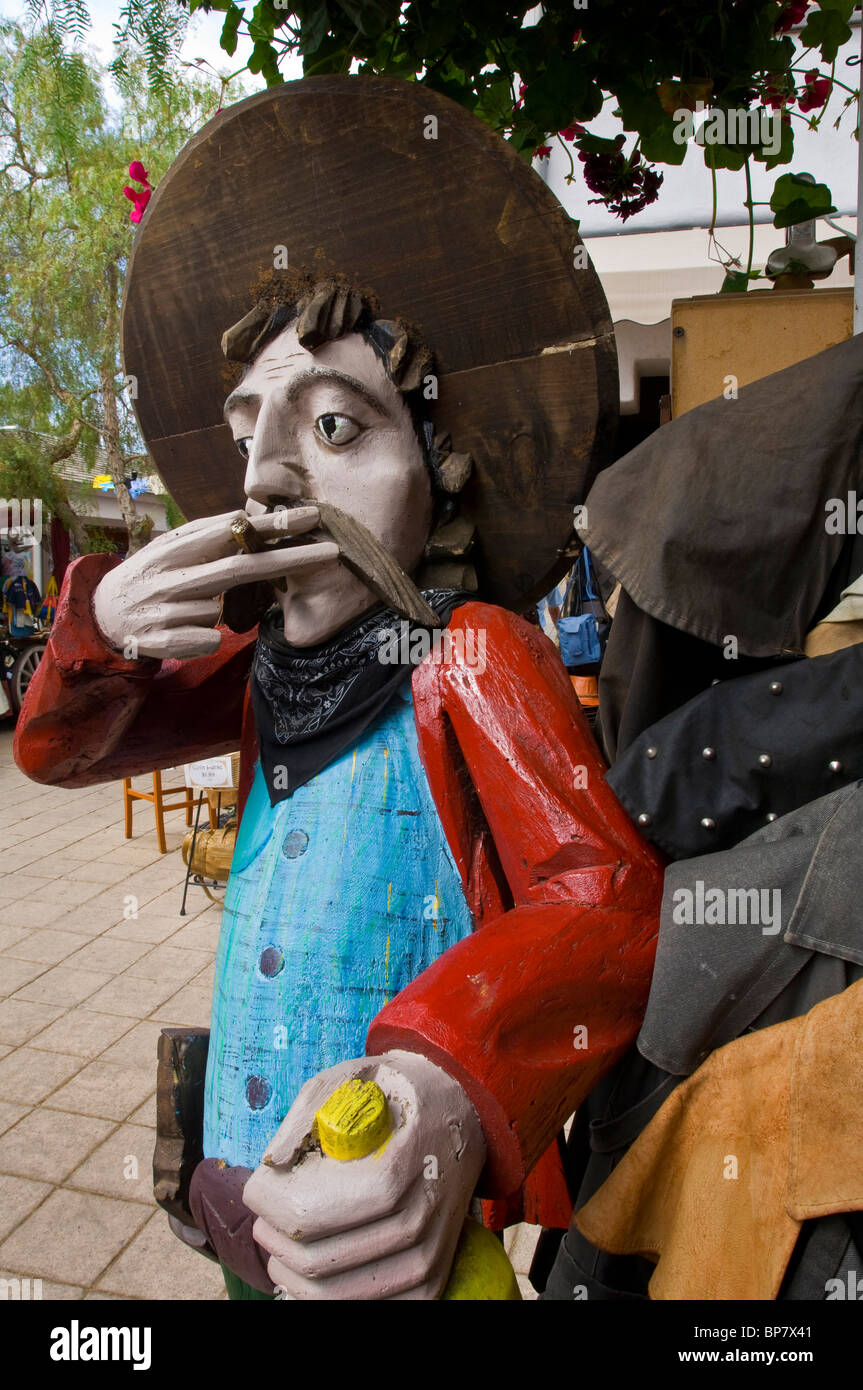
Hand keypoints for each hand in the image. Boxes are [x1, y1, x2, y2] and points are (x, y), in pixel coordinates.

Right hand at [92, 506, 335, 659]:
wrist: (101, 616)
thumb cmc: (150, 577)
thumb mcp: (170, 550)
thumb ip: (206, 539)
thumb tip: (249, 520)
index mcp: (175, 547)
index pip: (231, 533)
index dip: (272, 526)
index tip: (310, 517)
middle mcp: (172, 574)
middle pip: (242, 567)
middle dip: (290, 558)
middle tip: (333, 552)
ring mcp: (169, 609)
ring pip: (220, 611)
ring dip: (213, 612)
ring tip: (181, 609)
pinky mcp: (166, 642)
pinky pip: (209, 639)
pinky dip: (202, 637)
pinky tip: (178, 630)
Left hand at [243, 1050, 485, 1300]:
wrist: (460, 1105)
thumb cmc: (395, 1092)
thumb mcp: (346, 1079)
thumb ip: (304, 1120)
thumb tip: (270, 1165)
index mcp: (399, 1165)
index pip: (315, 1213)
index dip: (271, 1207)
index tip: (255, 1189)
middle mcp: (421, 1215)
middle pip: (322, 1259)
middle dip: (275, 1243)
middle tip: (262, 1223)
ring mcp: (431, 1252)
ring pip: (345, 1295)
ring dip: (297, 1281)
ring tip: (279, 1256)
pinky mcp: (434, 1276)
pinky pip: (380, 1309)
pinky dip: (338, 1302)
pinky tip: (314, 1282)